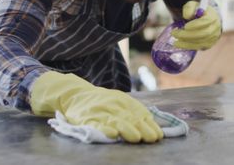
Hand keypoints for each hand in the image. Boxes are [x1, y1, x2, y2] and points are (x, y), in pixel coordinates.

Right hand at [30, 72, 162, 142]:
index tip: (158, 135)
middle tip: (151, 138)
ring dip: (127, 130)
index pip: (140, 113)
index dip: (150, 125)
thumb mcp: (120, 101)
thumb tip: (154, 125)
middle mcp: (113, 105)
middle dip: (142, 129)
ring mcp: (100, 112)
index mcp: (124, 101)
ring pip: (116, 121)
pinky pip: (97, 125)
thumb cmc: (103, 101)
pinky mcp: (87, 119)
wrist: (75, 94)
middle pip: (130, 118)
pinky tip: (112, 135)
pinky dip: (105, 130)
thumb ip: (135, 112)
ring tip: (136, 138)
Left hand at [171, 0, 220, 49]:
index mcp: (212, 16)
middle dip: (187, 35)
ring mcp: (213, 38)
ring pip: (200, 43)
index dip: (195, 25)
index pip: (205, 22)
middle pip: (203, 34)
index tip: (185, 26)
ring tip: (175, 42)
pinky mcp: (209, 44)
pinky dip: (189, 47)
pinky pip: (199, 47)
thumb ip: (189, 8)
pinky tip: (181, 44)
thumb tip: (187, 16)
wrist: (204, 18)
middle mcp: (215, 28)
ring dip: (186, 43)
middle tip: (175, 34)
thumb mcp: (192, 5)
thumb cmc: (197, 11)